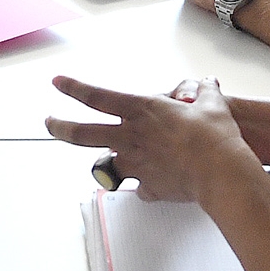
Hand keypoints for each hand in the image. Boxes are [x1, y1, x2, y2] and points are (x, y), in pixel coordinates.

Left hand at [45, 75, 259, 202]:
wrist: (221, 171)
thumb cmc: (214, 135)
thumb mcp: (211, 104)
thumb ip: (204, 92)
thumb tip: (208, 85)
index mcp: (141, 110)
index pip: (97, 96)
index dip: (74, 88)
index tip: (58, 83)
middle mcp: (131, 136)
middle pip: (83, 133)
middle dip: (60, 126)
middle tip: (48, 122)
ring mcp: (136, 163)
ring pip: (103, 165)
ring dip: (102, 164)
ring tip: (104, 166)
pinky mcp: (148, 186)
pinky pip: (140, 187)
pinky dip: (146, 186)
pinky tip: (156, 185)